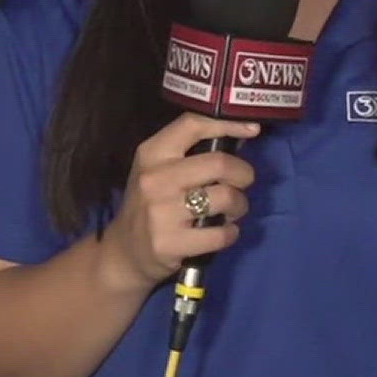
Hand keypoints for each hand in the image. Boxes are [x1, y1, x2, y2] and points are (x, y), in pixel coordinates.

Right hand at [98, 112, 259, 291]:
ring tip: (232, 211)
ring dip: (240, 205)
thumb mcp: (158, 171)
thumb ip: (190, 154)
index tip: (252, 129)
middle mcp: (155, 179)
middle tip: (242, 184)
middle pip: (220, 163)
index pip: (193, 125)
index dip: (228, 124)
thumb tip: (240, 136)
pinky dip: (232, 233)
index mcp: (152, 153)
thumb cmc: (150, 205)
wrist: (124, 252)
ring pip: (226, 197)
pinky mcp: (170, 244)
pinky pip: (222, 234)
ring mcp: (161, 212)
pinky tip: (223, 233)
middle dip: (243, 174)